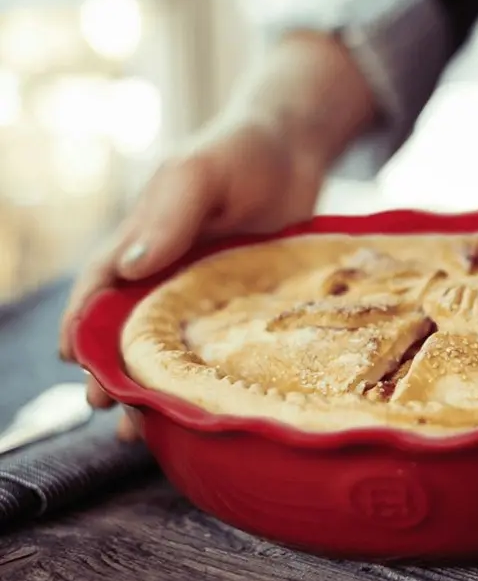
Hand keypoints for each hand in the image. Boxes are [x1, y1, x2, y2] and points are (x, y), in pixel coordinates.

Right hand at [59, 33, 375, 439]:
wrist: (299, 150)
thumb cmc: (241, 152)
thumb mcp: (199, 174)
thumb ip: (169, 215)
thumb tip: (129, 267)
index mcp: (142, 241)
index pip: (99, 289)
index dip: (83, 326)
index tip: (75, 362)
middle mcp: (167, 273)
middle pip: (130, 331)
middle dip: (114, 370)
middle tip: (107, 408)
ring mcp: (206, 293)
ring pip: (173, 349)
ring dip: (156, 386)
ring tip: (145, 430)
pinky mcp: (244, 305)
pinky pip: (221, 348)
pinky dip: (209, 378)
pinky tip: (208, 411)